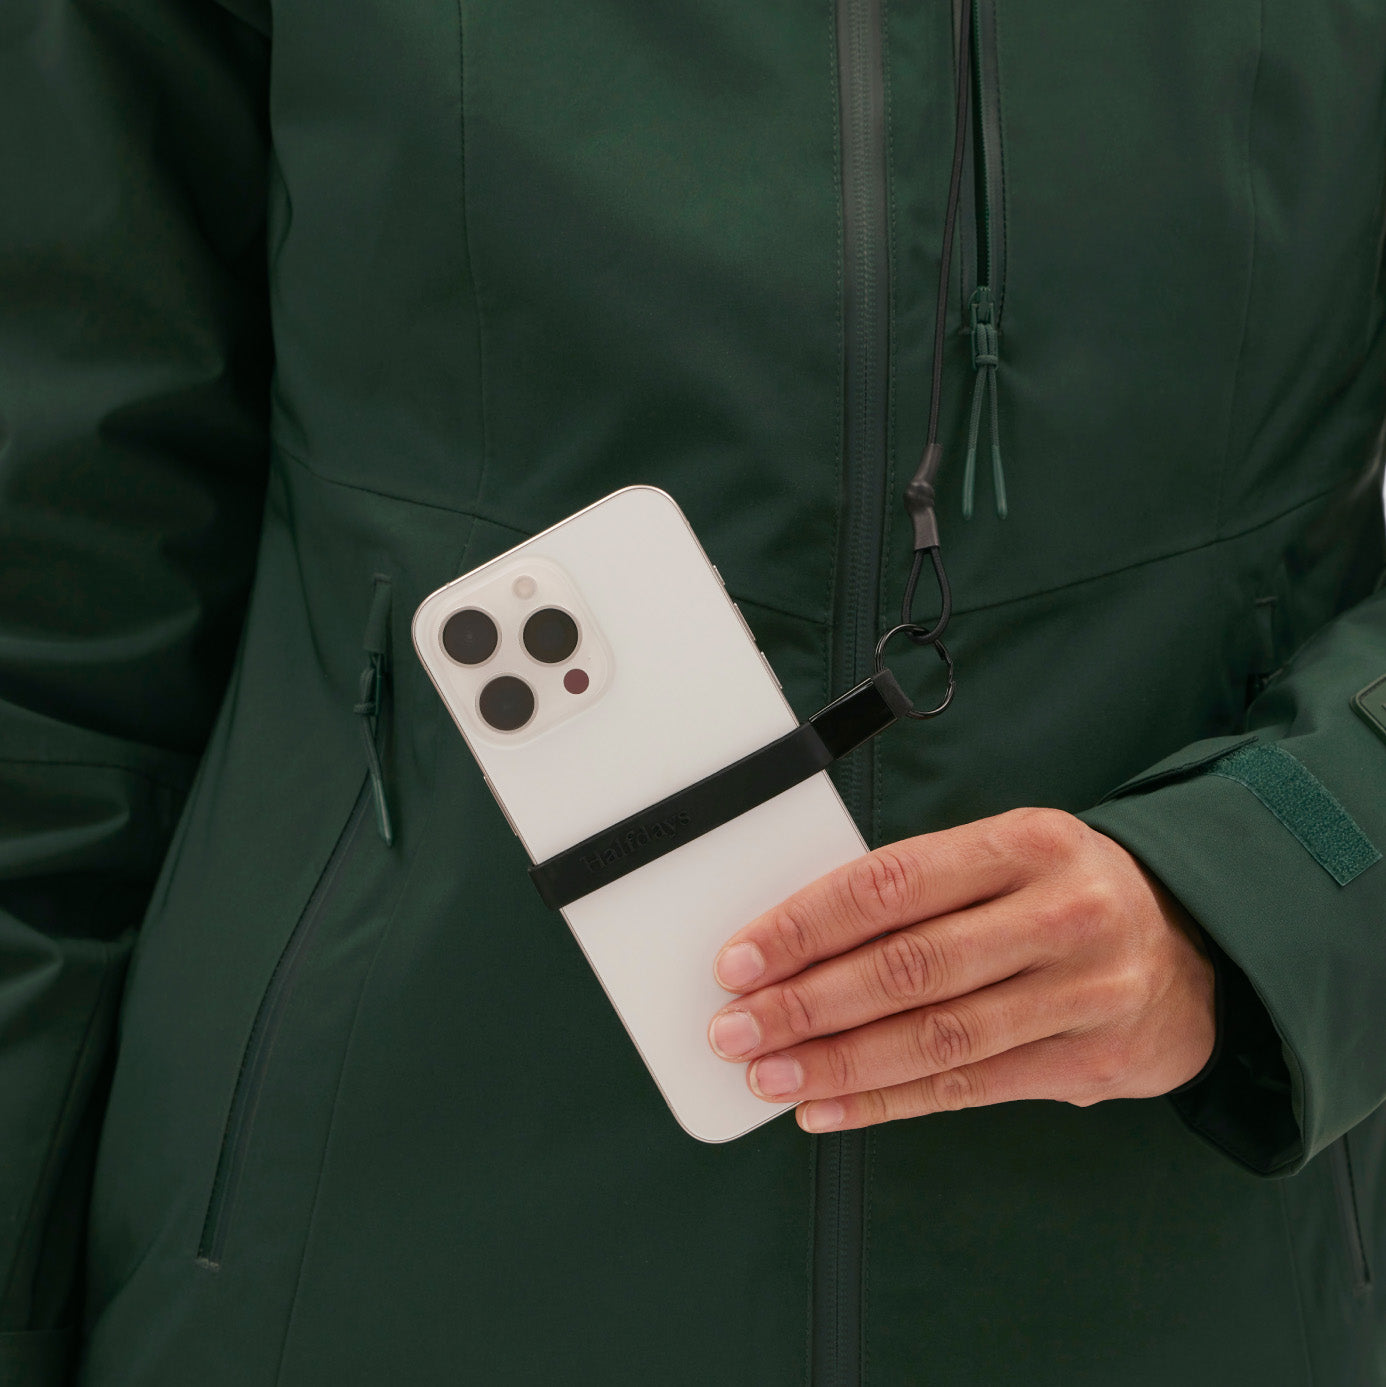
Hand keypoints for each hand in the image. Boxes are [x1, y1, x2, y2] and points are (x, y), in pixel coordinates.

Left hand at [707, 807, 1215, 1132]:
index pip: (890, 882)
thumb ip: (917, 891)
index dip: (805, 925)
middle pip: (909, 966)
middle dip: (806, 1002)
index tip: (740, 958)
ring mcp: (1083, 992)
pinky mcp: (1089, 1063)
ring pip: (936, 1038)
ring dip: (837, 1063)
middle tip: (736, 1027)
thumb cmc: (1062, 893)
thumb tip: (793, 945)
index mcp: (1025, 842)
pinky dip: (886, 1103)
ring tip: (769, 1075)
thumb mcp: (1005, 858)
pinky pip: (967, 1089)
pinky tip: (827, 1108)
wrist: (1194, 948)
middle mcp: (1060, 913)